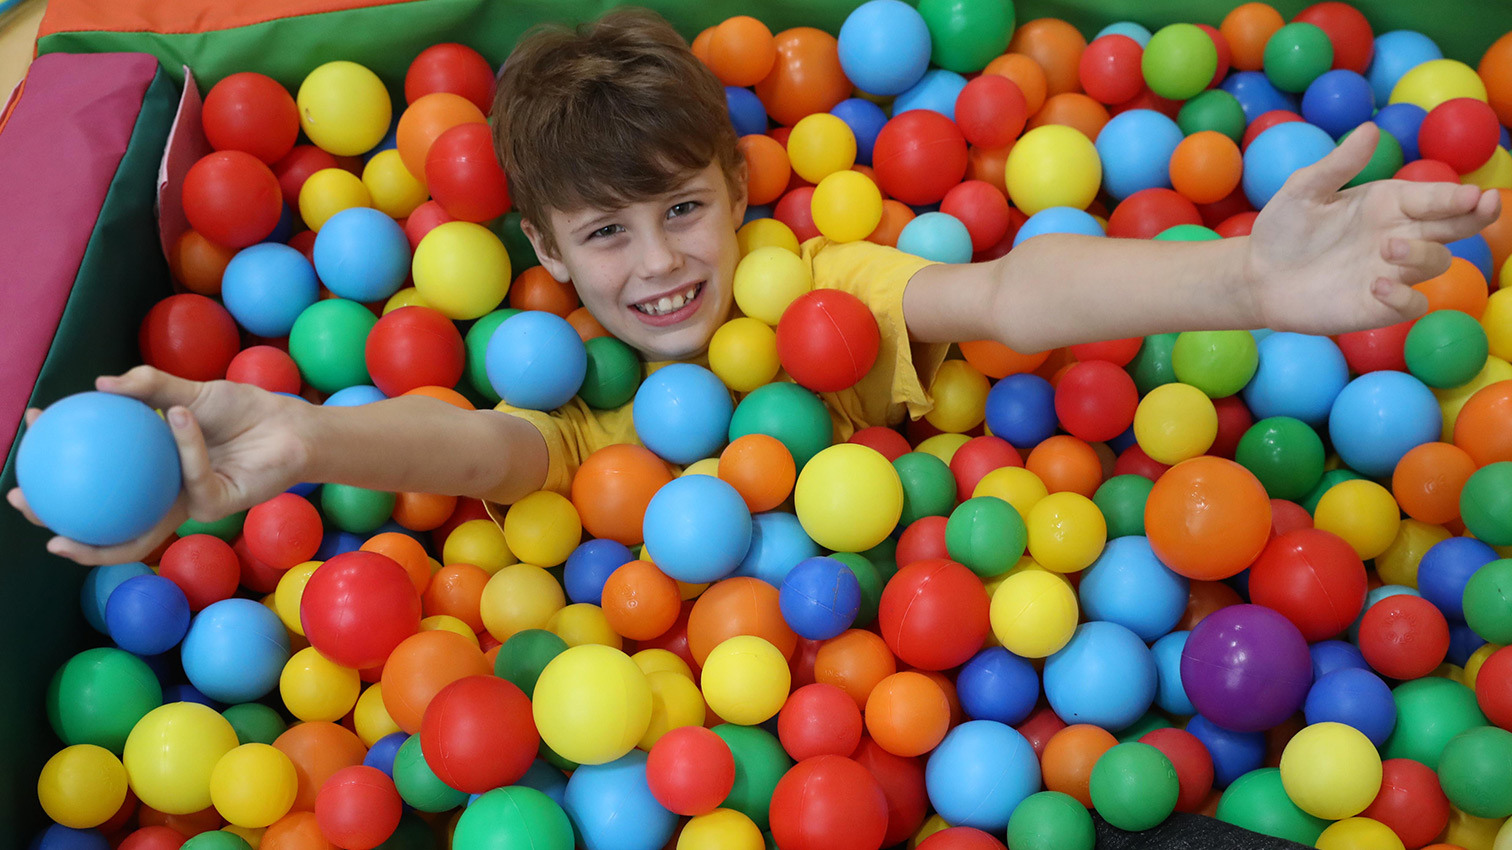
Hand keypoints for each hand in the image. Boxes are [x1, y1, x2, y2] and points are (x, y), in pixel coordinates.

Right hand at [7, 366, 312, 565]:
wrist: (292, 423)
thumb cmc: (244, 408)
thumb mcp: (191, 391)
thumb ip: (150, 387)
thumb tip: (100, 384)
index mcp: (153, 469)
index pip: (100, 474)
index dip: (60, 464)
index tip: (29, 437)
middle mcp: (166, 493)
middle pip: (106, 521)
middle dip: (60, 522)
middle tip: (25, 500)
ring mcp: (191, 503)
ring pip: (140, 530)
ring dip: (99, 534)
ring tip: (66, 528)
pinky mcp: (219, 504)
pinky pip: (192, 475)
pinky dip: (185, 443)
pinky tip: (175, 415)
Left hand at [1243, 122, 1501, 334]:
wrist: (1259, 275)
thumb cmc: (1284, 229)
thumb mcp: (1304, 191)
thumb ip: (1338, 165)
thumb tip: (1370, 129)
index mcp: (1389, 203)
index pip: (1435, 197)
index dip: (1457, 196)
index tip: (1473, 194)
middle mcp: (1400, 235)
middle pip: (1455, 226)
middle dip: (1476, 216)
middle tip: (1486, 206)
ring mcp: (1393, 271)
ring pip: (1436, 261)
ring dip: (1422, 253)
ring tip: (1389, 246)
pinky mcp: (1380, 305)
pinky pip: (1412, 304)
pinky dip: (1404, 296)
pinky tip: (1378, 285)